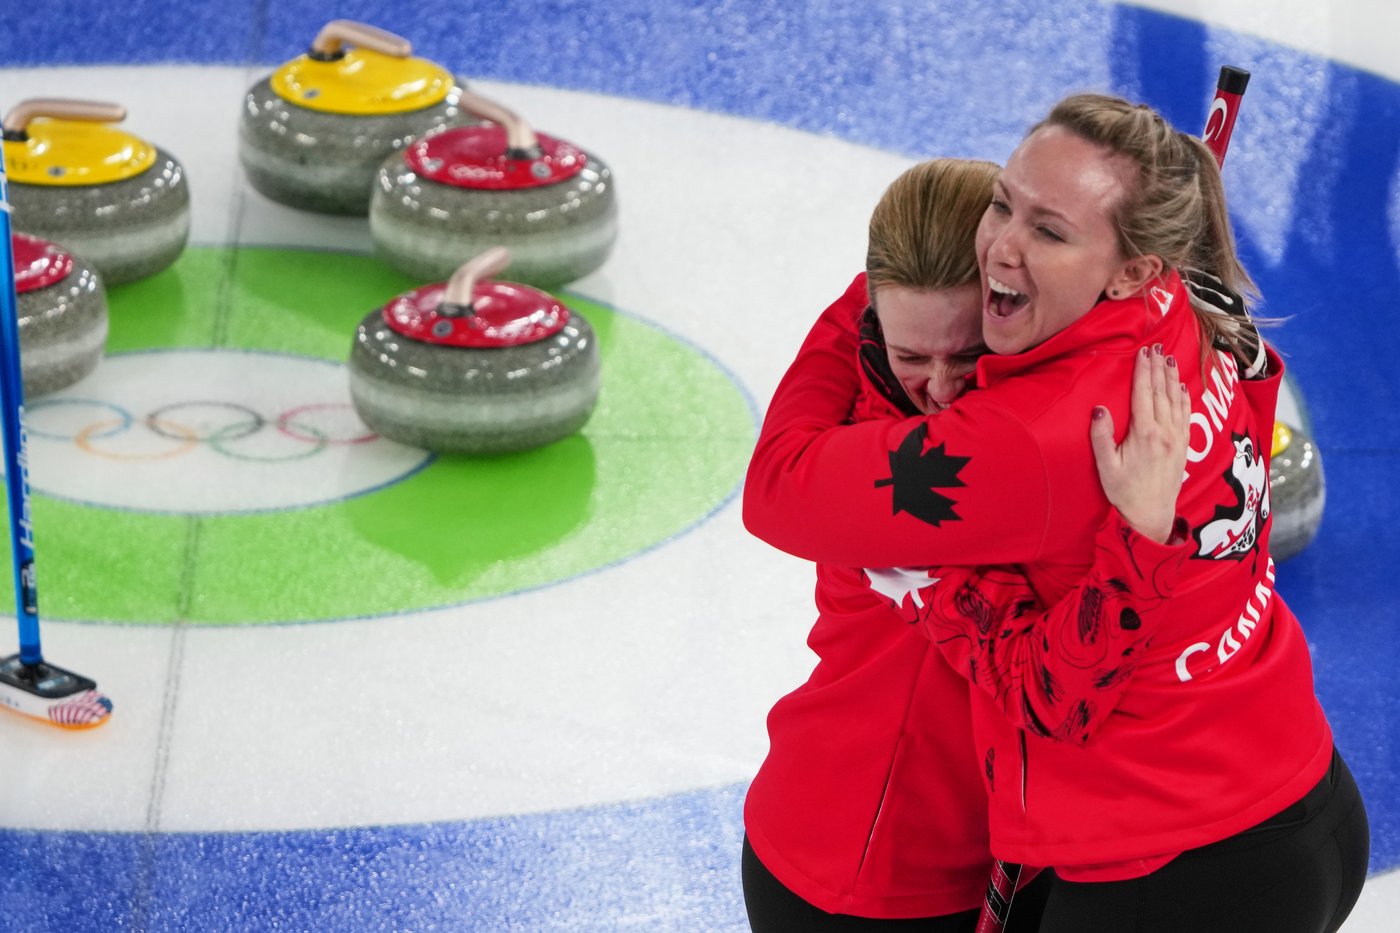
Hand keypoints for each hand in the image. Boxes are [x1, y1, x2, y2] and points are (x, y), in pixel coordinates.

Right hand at [1090, 345, 1191, 542]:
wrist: (1151, 515)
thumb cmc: (1124, 491)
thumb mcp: (1105, 466)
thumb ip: (1101, 437)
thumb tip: (1099, 409)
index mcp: (1143, 433)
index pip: (1143, 394)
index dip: (1143, 370)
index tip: (1143, 352)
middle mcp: (1163, 432)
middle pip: (1161, 391)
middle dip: (1158, 367)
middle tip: (1157, 346)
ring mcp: (1176, 438)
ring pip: (1175, 400)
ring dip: (1171, 377)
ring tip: (1169, 358)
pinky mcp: (1182, 445)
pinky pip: (1185, 415)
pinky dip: (1184, 397)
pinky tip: (1182, 386)